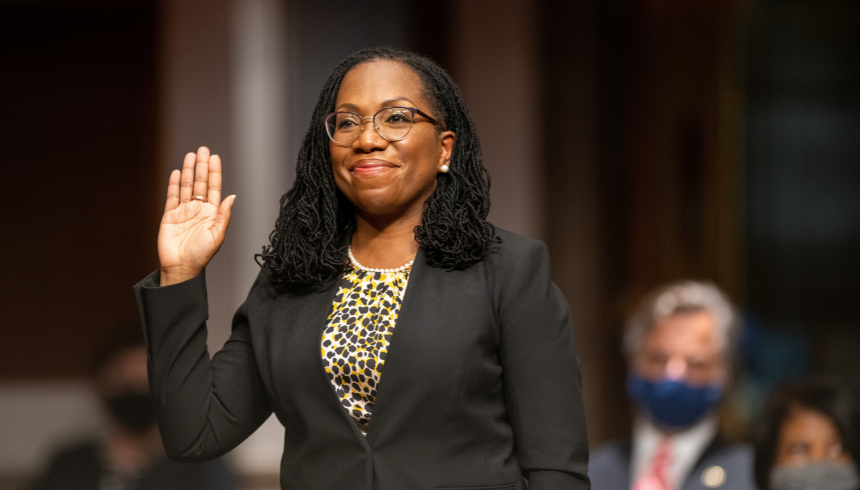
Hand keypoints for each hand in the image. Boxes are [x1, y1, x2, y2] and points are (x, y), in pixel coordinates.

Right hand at [158, 147, 235, 285]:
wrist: (181, 267)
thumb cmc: (201, 255)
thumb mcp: (217, 235)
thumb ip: (224, 215)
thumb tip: (232, 197)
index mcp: (212, 213)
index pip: (214, 188)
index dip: (214, 173)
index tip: (215, 158)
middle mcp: (198, 209)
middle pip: (199, 183)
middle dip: (201, 166)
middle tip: (203, 149)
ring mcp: (183, 211)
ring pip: (185, 186)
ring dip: (187, 171)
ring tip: (190, 156)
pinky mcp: (169, 216)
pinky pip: (171, 196)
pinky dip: (173, 184)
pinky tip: (175, 172)